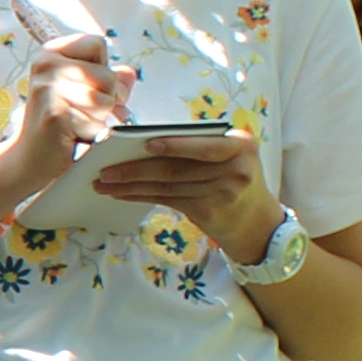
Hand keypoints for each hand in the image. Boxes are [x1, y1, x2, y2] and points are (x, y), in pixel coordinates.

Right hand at [0, 28, 127, 195]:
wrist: (31, 157)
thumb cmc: (61, 122)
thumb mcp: (82, 90)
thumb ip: (109, 77)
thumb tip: (131, 73)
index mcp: (51, 52)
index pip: (97, 43)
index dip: (103, 67)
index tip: (87, 86)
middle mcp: (46, 65)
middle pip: (107, 74)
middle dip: (106, 97)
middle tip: (83, 112)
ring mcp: (48, 89)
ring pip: (106, 98)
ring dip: (100, 117)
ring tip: (79, 123)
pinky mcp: (55, 115)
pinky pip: (98, 122)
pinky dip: (93, 135)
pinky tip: (74, 136)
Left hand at [87, 126, 277, 260]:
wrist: (257, 220)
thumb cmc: (234, 177)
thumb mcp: (230, 155)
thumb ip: (201, 145)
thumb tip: (145, 140)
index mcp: (240, 144)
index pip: (203, 145)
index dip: (175, 145)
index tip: (145, 142)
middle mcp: (235, 170)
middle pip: (177, 168)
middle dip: (136, 168)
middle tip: (105, 168)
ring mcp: (223, 194)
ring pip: (167, 186)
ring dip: (131, 185)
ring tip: (104, 182)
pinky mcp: (208, 212)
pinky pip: (167, 200)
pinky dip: (141, 196)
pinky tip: (122, 194)